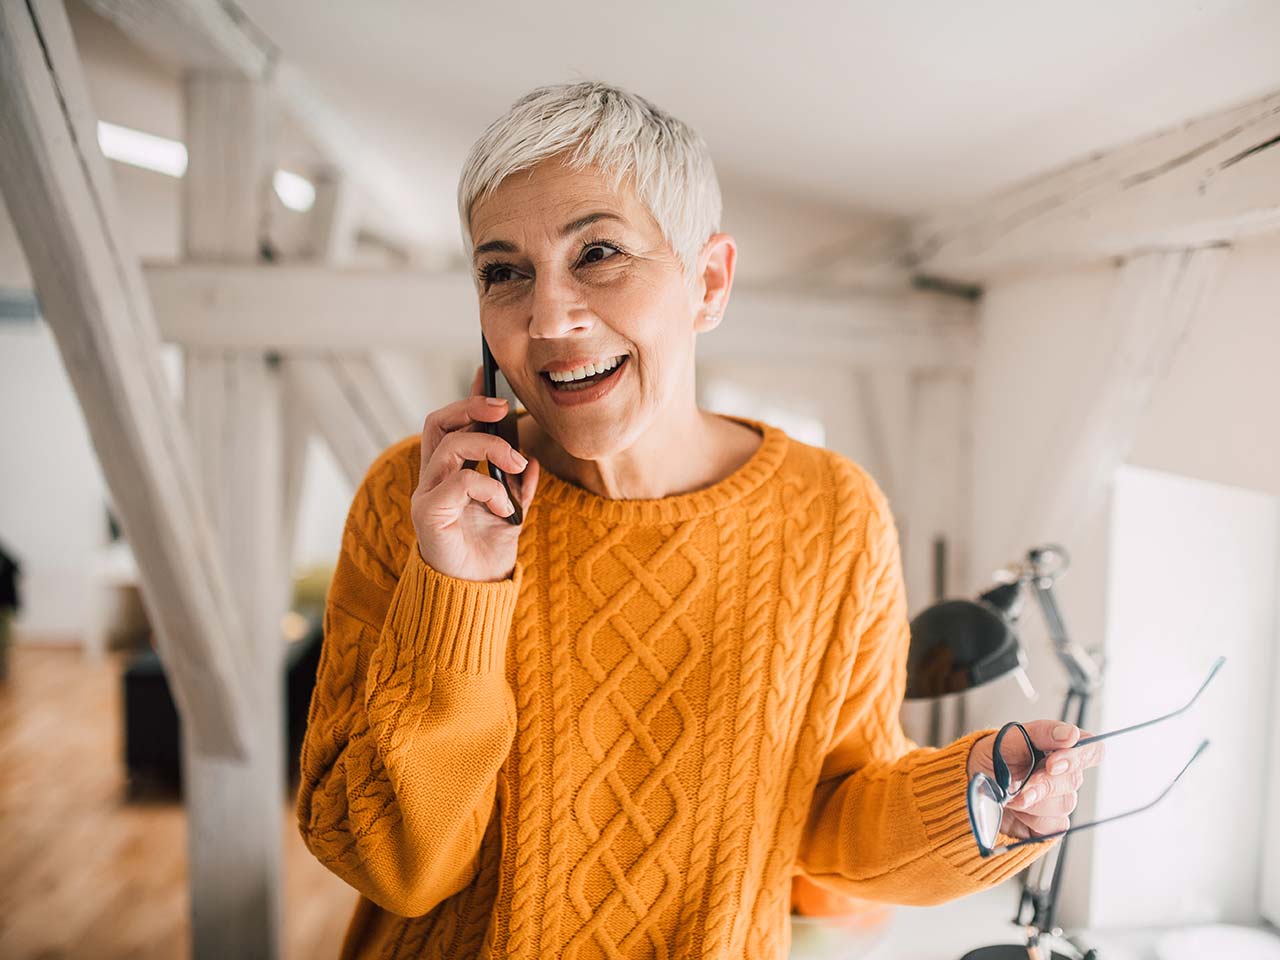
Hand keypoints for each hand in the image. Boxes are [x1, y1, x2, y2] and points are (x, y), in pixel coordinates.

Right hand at [410, 366, 539, 581]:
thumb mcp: (512, 514)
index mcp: (448, 474)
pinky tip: (502, 508)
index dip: (467, 398)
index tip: (486, 376)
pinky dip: (489, 487)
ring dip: (491, 449)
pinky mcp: (428, 513)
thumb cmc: (486, 554)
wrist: (473, 594)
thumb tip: (532, 459)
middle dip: (470, 407)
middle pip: (437, 422)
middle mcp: (431, 479)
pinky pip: (461, 481)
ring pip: (451, 446)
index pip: (451, 425)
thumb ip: (519, 487)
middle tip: (503, 409)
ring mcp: (426, 494)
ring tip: (515, 466)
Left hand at [966, 721, 1105, 841]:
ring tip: (1011, 795)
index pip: (1091, 750)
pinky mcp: (1050, 823)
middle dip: (1044, 783)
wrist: (970, 786)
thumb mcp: (1009, 739)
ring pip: (1063, 804)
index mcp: (1059, 749)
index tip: (1053, 763)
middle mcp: (1063, 775)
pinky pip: (1053, 824)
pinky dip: (1030, 817)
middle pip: (1074, 780)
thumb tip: (1071, 734)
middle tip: (1022, 784)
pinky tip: (1017, 809)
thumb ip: (1041, 733)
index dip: (1079, 757)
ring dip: (1033, 800)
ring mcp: (1058, 800)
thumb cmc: (992, 758)